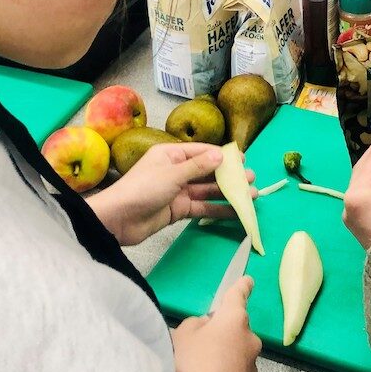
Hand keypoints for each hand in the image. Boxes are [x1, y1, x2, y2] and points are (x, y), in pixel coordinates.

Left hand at [87, 143, 254, 245]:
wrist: (119, 220)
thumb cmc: (141, 190)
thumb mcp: (172, 174)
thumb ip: (198, 166)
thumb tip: (221, 155)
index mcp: (171, 154)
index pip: (202, 152)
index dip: (223, 156)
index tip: (243, 160)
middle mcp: (176, 170)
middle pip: (208, 171)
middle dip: (229, 175)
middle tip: (251, 178)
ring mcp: (178, 191)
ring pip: (208, 190)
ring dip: (228, 192)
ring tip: (251, 194)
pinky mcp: (178, 209)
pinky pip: (203, 207)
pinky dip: (218, 209)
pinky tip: (235, 211)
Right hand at [170, 276, 261, 371]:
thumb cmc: (187, 370)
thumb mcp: (180, 336)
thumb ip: (195, 325)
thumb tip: (206, 328)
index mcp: (235, 321)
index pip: (239, 295)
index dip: (241, 286)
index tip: (247, 280)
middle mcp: (249, 342)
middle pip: (234, 329)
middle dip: (219, 332)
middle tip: (193, 343)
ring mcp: (250, 369)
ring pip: (233, 354)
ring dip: (219, 357)